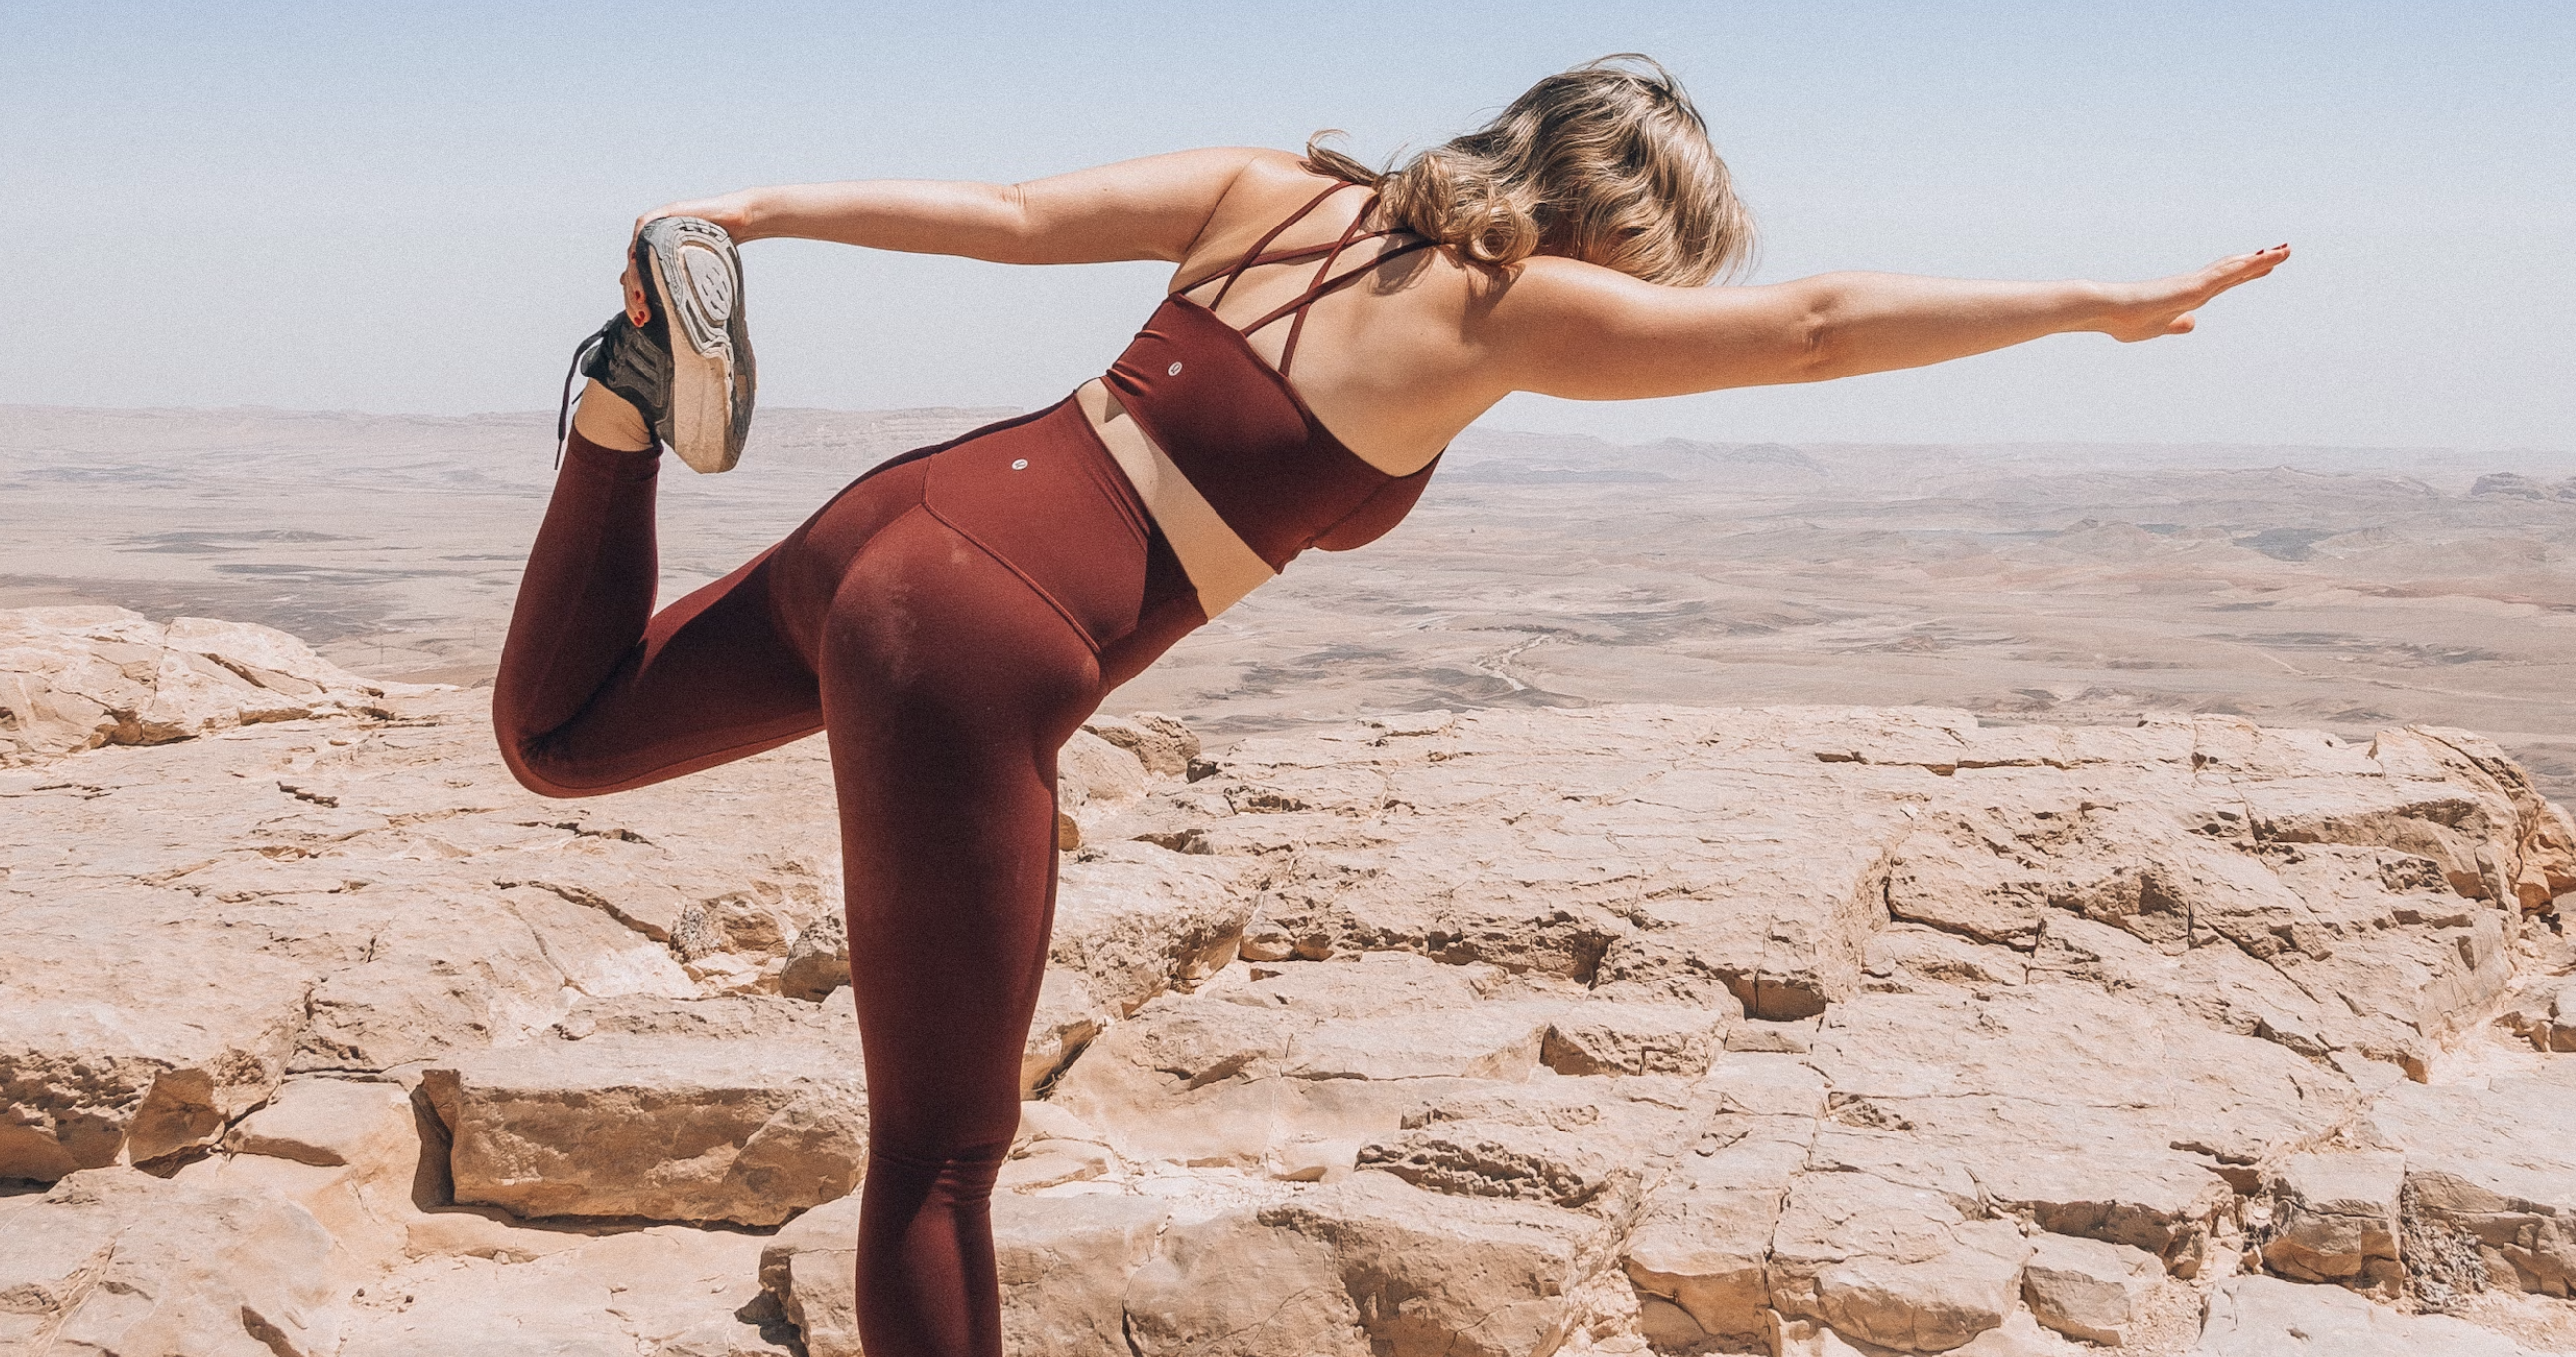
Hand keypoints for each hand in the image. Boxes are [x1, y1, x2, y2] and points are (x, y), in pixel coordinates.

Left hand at [619, 192, 751, 325]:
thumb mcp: (696, 274)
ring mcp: (658, 228)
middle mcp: (653, 243)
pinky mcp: (666, 213)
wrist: (739, 222)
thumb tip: (661, 309)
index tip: (640, 322)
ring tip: (641, 297)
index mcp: (656, 259)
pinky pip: (643, 226)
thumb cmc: (721, 250)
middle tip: (641, 316)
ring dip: (634, 276)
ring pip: (634, 252)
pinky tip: (636, 261)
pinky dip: (637, 243)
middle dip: (632, 295)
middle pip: (632, 270)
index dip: (633, 302)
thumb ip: (676, 286)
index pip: (636, 281)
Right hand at [2097, 245, 2290, 341]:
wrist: (2106, 310)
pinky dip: (2246, 267)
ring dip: (2261, 260)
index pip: (2224, 281)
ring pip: (2234, 269)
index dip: (2244, 273)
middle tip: (2283, 251)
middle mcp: (2194, 285)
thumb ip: (2176, 324)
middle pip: (2234, 270)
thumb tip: (2192, 323)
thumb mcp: (2158, 328)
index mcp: (2187, 295)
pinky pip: (2225, 275)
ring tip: (2284, 251)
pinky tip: (2262, 260)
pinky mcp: (2192, 288)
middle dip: (2259, 262)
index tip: (2263, 265)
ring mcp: (2194, 284)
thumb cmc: (2124, 319)